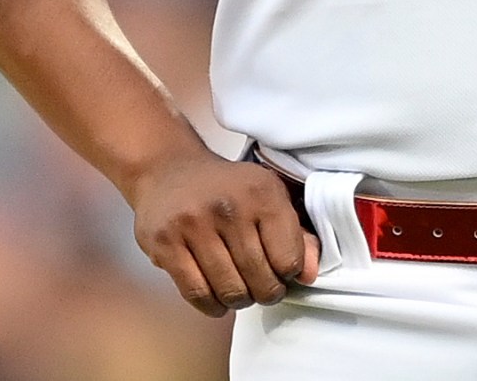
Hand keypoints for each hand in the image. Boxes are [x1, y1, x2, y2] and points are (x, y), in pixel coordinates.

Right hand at [127, 149, 319, 316]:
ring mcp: (194, 224)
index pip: (289, 261)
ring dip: (238, 300)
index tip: (280, 270)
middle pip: (260, 280)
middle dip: (264, 292)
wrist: (169, 170)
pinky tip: (216, 295)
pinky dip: (211, 305)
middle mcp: (228, 206)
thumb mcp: (268, 197)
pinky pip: (197, 293)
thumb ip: (297, 236)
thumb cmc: (227, 189)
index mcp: (261, 192)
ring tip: (238, 290)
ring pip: (230, 291)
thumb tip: (310, 276)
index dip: (288, 274)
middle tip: (260, 286)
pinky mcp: (166, 242)